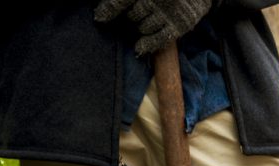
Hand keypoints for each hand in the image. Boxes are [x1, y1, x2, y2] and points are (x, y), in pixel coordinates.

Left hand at [95, 0, 213, 55]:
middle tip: (137, 14)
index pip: (121, 1)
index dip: (109, 10)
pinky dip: (147, 45)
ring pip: (143, 28)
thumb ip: (123, 1)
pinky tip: (139, 48)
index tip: (99, 19)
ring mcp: (168, 13)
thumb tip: (101, 16)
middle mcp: (158, 0)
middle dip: (131, 17)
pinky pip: (159, 39)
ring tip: (146, 22)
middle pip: (132, 16)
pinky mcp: (179, 26)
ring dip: (140, 28)